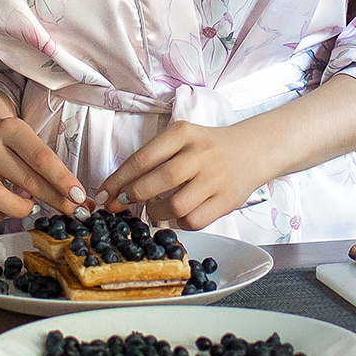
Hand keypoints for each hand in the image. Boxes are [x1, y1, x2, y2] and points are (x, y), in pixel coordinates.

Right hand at [0, 110, 86, 226]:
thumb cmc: (6, 140)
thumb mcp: (26, 140)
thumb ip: (46, 166)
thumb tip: (74, 199)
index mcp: (10, 130)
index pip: (41, 157)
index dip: (63, 179)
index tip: (79, 197)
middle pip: (25, 179)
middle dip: (54, 200)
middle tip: (73, 212)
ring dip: (21, 209)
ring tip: (31, 207)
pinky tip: (5, 209)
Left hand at [99, 120, 268, 230]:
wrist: (252, 150)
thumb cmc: (207, 147)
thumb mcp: (181, 139)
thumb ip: (153, 159)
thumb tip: (118, 190)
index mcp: (183, 133)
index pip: (143, 158)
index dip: (118, 180)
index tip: (103, 194)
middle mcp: (200, 154)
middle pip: (159, 180)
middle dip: (133, 195)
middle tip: (122, 203)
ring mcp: (215, 178)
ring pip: (175, 205)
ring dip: (157, 212)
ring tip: (156, 208)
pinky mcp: (226, 200)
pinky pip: (193, 221)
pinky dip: (180, 222)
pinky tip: (179, 214)